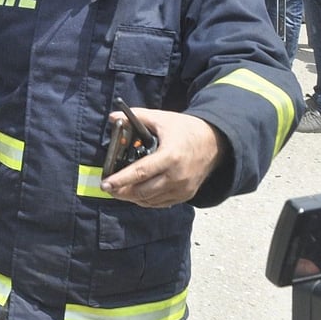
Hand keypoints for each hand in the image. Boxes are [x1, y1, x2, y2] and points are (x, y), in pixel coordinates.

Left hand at [100, 108, 224, 207]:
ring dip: (132, 197)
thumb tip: (112, 117)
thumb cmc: (185, 129)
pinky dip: (146, 200)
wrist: (215, 142)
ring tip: (119, 191)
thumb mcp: (161, 119)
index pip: (140, 172)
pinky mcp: (186, 195)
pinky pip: (161, 203)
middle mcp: (177, 176)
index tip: (105, 183)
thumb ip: (137, 117)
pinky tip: (136, 193)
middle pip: (143, 191)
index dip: (121, 180)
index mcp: (170, 156)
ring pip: (150, 200)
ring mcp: (183, 188)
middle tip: (107, 188)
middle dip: (122, 192)